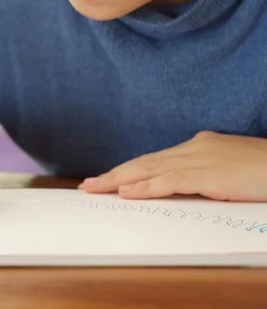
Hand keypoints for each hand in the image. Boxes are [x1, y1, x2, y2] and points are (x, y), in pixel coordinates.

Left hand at [78, 131, 266, 201]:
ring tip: (96, 188)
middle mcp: (194, 149)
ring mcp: (201, 160)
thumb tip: (180, 186)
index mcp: (198, 146)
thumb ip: (203, 174)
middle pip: (146, 161)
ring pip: (151, 169)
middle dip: (115, 174)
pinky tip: (127, 193)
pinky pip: (170, 182)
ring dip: (120, 180)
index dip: (129, 169)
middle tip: (89, 184)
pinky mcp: (209, 175)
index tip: (108, 178)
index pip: (155, 159)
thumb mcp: (228, 170)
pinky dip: (145, 187)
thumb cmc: (262, 170)